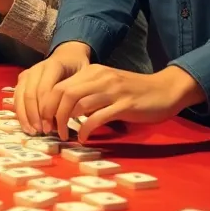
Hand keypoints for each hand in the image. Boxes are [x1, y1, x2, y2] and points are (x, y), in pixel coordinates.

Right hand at [13, 41, 91, 134]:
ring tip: (32, 131)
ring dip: (25, 115)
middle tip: (42, 132)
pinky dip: (20, 112)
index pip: (45, 89)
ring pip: (20, 96)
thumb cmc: (78, 69)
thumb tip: (72, 115)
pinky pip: (16, 97)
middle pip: (31, 94)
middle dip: (35, 115)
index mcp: (53, 65)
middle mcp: (37, 68)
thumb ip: (78, 92)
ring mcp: (28, 73)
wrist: (68, 56)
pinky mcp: (22, 79)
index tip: (52, 127)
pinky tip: (26, 125)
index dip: (47, 110)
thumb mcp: (84, 77)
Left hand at [45, 64, 205, 141]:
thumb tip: (64, 110)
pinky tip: (84, 138)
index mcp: (93, 72)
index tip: (43, 119)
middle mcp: (100, 78)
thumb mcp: (106, 87)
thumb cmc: (134, 92)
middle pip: (64, 93)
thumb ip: (87, 93)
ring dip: (66, 123)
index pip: (60, 85)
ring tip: (64, 135)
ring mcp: (112, 91)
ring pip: (78, 104)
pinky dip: (86, 129)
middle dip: (52, 113)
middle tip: (49, 130)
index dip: (47, 103)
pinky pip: (98, 117)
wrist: (165, 90)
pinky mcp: (125, 105)